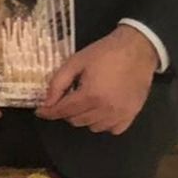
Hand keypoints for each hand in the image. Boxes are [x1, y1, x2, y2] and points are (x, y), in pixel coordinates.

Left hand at [36, 25, 157, 134]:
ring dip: (84, 117)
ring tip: (86, 102)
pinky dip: (104, 123)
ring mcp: (121, 114)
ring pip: (93, 127)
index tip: (40, 111)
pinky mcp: (133, 114)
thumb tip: (47, 102)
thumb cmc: (105, 52)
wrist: (137, 48)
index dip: (48, 112)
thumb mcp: (76, 61)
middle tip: (68, 98)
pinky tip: (102, 110)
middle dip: (66, 111)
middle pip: (76, 121)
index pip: (63, 111)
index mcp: (91, 95)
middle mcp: (106, 109)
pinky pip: (113, 129)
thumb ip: (58, 83)